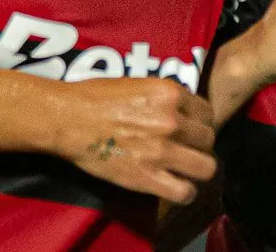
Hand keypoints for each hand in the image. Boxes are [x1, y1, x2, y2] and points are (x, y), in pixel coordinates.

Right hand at [52, 78, 215, 204]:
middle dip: (198, 145)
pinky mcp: (146, 176)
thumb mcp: (140, 83)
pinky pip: (183, 192)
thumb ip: (166, 97)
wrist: (67, 118)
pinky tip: (177, 187)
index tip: (189, 130)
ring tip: (185, 169)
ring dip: (197, 168)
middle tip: (184, 149)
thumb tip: (183, 109)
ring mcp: (161, 150)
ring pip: (206, 167)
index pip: (208, 113)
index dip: (199, 122)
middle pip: (208, 139)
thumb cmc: (96, 97)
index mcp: (172, 95)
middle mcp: (172, 121)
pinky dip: (185, 192)